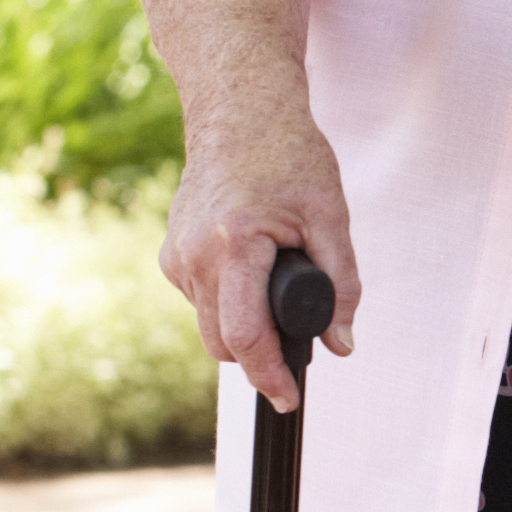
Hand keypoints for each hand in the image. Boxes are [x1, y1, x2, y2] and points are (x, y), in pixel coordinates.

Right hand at [160, 84, 361, 409]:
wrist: (239, 111)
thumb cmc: (289, 155)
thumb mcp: (330, 216)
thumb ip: (342, 283)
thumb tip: (341, 344)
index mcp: (235, 243)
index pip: (246, 336)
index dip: (270, 376)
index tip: (289, 399)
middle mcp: (194, 254)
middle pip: (222, 344)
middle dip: (259, 357)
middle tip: (296, 348)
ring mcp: (176, 255)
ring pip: (210, 325)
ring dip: (244, 327)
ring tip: (277, 285)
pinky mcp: (170, 254)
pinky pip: (202, 301)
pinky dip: (229, 303)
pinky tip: (252, 269)